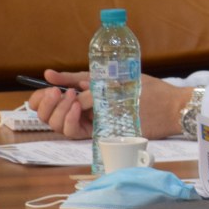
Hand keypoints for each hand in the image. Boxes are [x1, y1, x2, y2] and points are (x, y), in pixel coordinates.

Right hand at [29, 70, 190, 139]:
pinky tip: (78, 107)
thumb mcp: (109, 76)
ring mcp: (90, 123)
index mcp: (84, 95)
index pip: (51, 100)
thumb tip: (48, 74)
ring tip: (71, 97)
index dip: (40, 98)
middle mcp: (83, 111)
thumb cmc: (143, 88)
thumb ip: (79, 78)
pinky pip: (74, 133)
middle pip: (49, 115)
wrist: (168, 105)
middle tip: (57, 92)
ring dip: (58, 111)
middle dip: (46, 103)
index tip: (45, 88)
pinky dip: (70, 121)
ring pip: (58, 125)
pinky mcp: (98, 134)